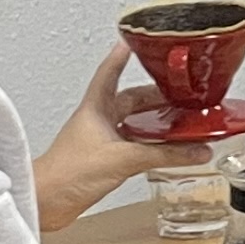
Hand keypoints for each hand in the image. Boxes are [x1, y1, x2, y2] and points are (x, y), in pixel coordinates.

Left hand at [32, 43, 211, 234]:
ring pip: (134, 123)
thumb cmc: (68, 172)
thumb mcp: (124, 158)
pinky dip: (153, 145)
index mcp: (96, 108)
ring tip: (183, 120)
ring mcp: (101, 140)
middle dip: (156, 96)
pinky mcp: (105, 160)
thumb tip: (197, 151)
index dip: (122, 56)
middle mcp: (98, 120)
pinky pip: (135, 145)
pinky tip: (168, 150)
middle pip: (130, 99)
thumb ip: (165, 154)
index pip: (110, 73)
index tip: (135, 41)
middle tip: (181, 92)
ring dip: (156, 122)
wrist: (46, 202)